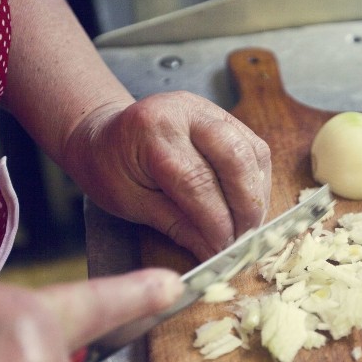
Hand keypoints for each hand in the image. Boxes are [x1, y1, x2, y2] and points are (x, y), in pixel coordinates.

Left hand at [65, 92, 271, 260]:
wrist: (104, 135)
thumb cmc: (110, 169)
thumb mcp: (132, 202)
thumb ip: (176, 224)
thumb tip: (213, 252)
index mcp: (153, 130)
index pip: (197, 181)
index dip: (216, 221)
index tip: (222, 251)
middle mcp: (186, 110)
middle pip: (235, 158)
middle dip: (246, 206)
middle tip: (243, 240)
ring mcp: (209, 109)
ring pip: (252, 151)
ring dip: (257, 194)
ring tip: (249, 226)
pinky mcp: (224, 116)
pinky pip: (254, 148)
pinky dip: (257, 180)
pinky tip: (248, 205)